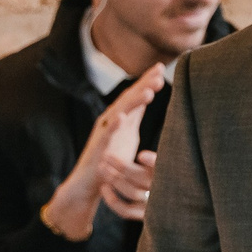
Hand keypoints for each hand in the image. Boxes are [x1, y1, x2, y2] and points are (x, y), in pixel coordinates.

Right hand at [42, 65, 165, 234]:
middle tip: (159, 72)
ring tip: (149, 92)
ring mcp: (103, 134)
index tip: (163, 67)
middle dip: (144, 85)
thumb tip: (148, 95)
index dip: (147, 81)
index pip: (135, 95)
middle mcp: (110, 121)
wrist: (89, 183)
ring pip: (119, 113)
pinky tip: (123, 117)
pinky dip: (114, 126)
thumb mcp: (127, 133)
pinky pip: (106, 136)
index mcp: (120, 118)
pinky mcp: (97, 149)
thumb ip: (135, 115)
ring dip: (133, 102)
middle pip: (128, 99)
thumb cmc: (110, 158)